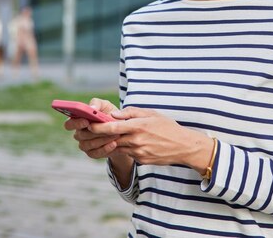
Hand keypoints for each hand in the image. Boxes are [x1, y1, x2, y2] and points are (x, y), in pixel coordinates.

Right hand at [63, 98, 119, 158]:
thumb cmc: (109, 114)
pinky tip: (114, 143)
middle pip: (80, 135)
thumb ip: (96, 104)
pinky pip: (95, 153)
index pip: (69, 124)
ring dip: (102, 139)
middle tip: (105, 128)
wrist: (121, 128)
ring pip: (88, 144)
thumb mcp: (105, 105)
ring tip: (114, 135)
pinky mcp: (92, 153)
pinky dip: (105, 149)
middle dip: (94, 131)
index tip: (86, 121)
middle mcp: (79, 133)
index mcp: (78, 121)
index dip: (76, 123)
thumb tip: (91, 108)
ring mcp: (84, 144)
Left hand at [90, 107, 212, 172]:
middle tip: (91, 131)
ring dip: (111, 142)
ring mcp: (138, 152)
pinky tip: (127, 142)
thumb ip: (131, 112)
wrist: (183, 146)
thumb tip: (114, 114)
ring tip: (107, 135)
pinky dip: (124, 147)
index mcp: (138, 126)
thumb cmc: (167, 127)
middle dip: (100, 135)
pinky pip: (127, 153)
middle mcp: (136, 140)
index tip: (89, 124)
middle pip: (111, 139)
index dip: (98, 127)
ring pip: (118, 147)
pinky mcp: (141, 160)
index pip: (112, 127)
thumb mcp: (151, 113)